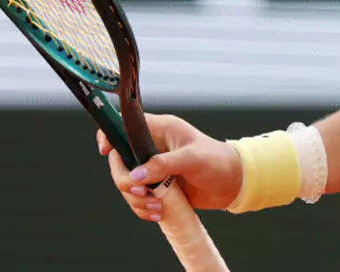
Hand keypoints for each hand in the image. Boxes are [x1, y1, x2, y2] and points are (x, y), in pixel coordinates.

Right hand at [97, 113, 242, 220]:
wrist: (233, 183)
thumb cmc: (218, 161)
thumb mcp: (192, 159)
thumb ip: (164, 165)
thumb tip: (137, 176)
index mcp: (159, 129)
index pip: (124, 126)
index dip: (109, 136)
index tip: (106, 151)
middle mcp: (151, 147)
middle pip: (120, 162)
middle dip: (126, 180)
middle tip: (142, 192)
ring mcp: (153, 168)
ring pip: (128, 184)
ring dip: (136, 200)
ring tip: (157, 208)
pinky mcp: (157, 187)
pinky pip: (138, 199)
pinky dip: (143, 209)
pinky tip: (158, 214)